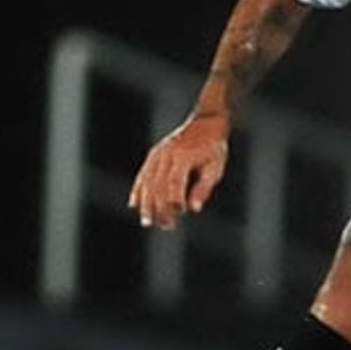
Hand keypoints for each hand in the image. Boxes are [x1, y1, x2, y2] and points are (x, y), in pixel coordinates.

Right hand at [128, 114, 229, 229]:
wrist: (205, 124)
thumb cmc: (213, 149)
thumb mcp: (216, 167)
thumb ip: (204, 188)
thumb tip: (195, 208)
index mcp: (184, 156)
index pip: (175, 181)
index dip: (175, 198)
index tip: (179, 213)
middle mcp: (167, 154)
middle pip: (158, 184)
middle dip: (160, 207)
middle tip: (165, 225)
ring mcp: (158, 154)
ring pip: (147, 181)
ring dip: (146, 203)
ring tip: (147, 221)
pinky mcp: (153, 155)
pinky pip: (143, 175)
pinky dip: (138, 190)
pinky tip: (134, 204)